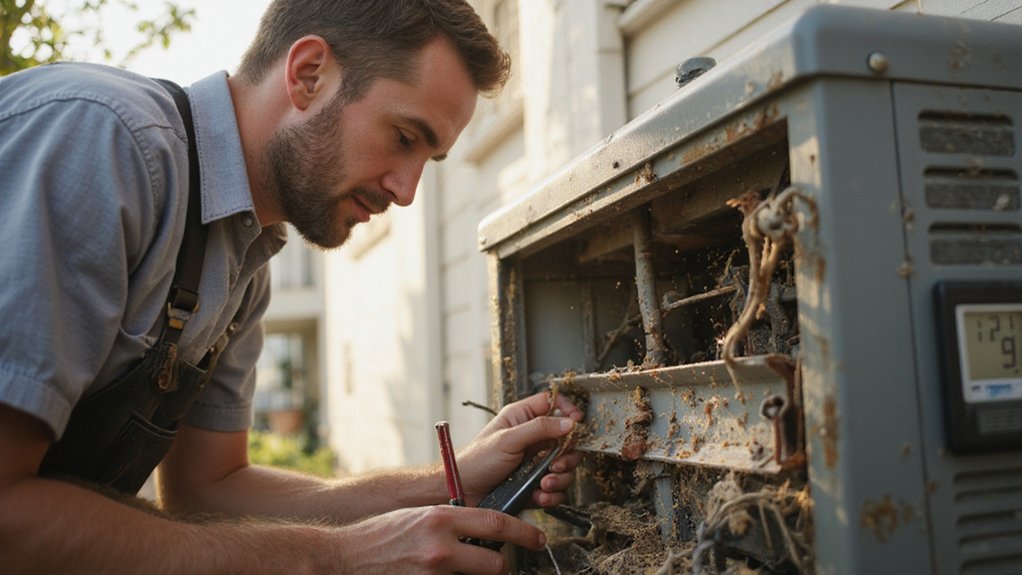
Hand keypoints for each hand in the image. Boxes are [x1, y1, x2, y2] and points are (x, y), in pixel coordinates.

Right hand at [333, 504, 545, 573]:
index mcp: (439, 519)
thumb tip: (481, 529)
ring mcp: (433, 574)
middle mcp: (440, 547)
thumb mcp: (419, 516)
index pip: (496, 522)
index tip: (536, 537)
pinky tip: (442, 574)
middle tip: (498, 562)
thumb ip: (450, 522)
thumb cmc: (379, 535)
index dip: (524, 531)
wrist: (344, 557)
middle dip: (501, 565)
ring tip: (462, 568)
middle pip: (495, 563)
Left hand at [457, 391, 583, 507]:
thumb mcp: (507, 439)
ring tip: (544, 483)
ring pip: (565, 466)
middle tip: (556, 465)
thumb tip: (569, 422)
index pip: (553, 404)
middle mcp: (532, 438)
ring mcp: (535, 462)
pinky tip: (539, 495)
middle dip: (566, 455)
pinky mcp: (535, 483)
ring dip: (560, 477)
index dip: (568, 410)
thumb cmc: (476, 461)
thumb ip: (539, 428)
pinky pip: (556, 488)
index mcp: (522, 418)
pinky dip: (552, 494)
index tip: (576, 423)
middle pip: (566, 439)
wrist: (463, 493)